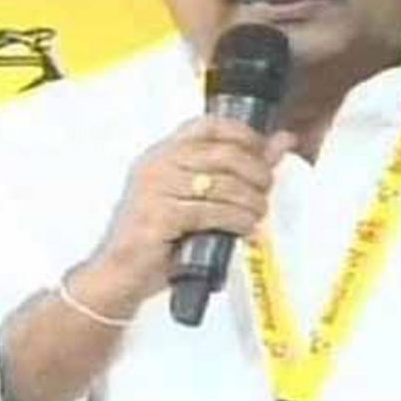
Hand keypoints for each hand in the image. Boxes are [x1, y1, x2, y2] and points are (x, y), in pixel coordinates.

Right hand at [83, 116, 295, 306]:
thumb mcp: (198, 198)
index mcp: (162, 153)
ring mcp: (154, 190)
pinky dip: (237, 220)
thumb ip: (240, 167)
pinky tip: (246, 229)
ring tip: (257, 214)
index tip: (264, 152)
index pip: (208, 125)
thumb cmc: (159, 237)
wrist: (118, 275)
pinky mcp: (158, 217)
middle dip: (255, 172)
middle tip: (265, 190)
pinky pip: (211, 212)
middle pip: (223, 154)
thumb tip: (282, 141)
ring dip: (251, 201)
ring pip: (222, 185)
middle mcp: (156, 164)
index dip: (244, 134)